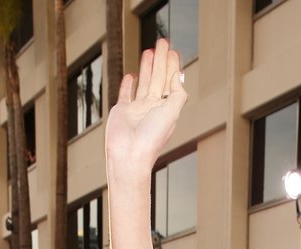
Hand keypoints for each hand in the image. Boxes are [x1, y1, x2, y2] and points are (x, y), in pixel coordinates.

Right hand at [105, 40, 186, 173]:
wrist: (129, 156)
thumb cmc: (151, 139)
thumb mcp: (171, 113)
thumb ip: (177, 94)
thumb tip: (178, 76)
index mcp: (166, 109)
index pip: (171, 82)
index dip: (172, 66)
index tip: (173, 51)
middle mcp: (152, 108)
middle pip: (158, 78)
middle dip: (161, 60)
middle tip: (162, 42)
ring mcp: (137, 109)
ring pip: (144, 83)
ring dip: (147, 67)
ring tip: (149, 51)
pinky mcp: (122, 111)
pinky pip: (126, 94)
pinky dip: (128, 85)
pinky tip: (132, 76)